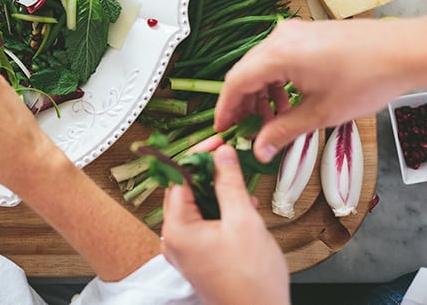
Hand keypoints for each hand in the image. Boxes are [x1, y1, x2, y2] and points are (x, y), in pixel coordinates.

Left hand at [161, 145, 288, 304]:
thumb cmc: (251, 283)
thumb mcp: (244, 221)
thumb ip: (230, 183)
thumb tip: (222, 154)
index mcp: (177, 229)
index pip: (180, 178)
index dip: (199, 156)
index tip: (218, 143)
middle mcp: (175, 240)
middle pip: (186, 191)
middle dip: (210, 173)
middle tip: (230, 158)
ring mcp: (186, 250)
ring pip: (197, 207)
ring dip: (218, 192)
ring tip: (241, 185)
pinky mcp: (199, 257)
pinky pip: (204, 224)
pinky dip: (221, 212)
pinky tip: (243, 208)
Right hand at [214, 17, 426, 161]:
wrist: (404, 51)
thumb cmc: (367, 79)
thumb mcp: (320, 113)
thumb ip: (283, 132)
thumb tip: (259, 150)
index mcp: (278, 55)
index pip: (235, 82)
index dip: (225, 108)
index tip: (223, 129)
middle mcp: (280, 38)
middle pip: (246, 73)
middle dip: (244, 104)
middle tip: (248, 130)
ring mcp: (294, 33)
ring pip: (262, 66)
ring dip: (263, 94)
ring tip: (275, 120)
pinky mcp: (307, 34)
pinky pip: (279, 58)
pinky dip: (277, 81)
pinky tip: (291, 101)